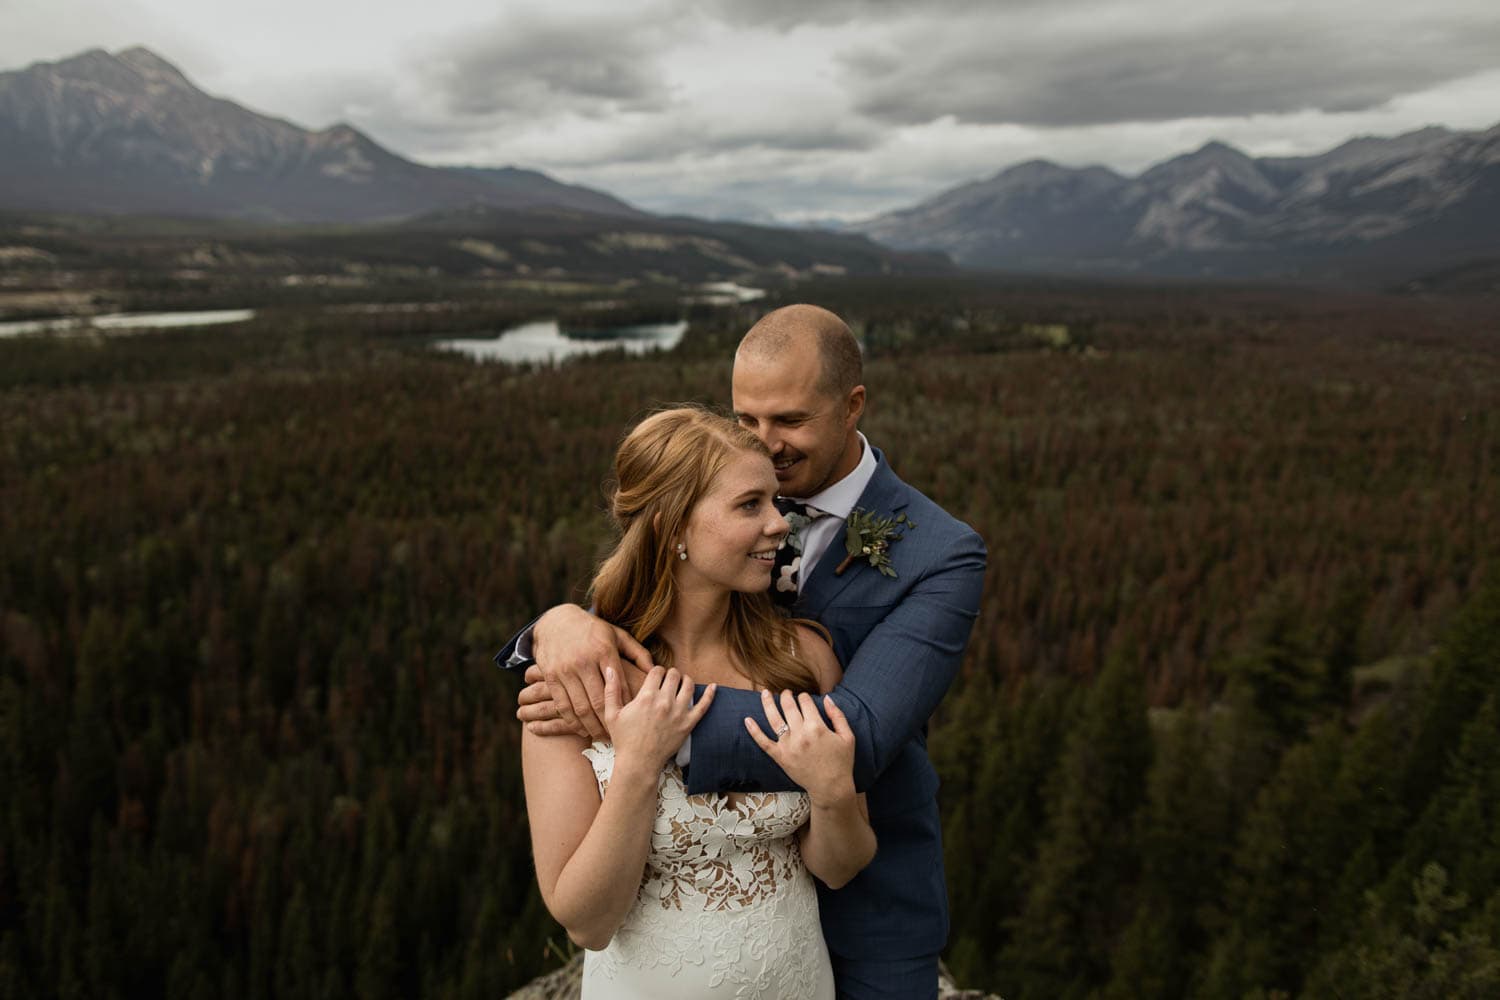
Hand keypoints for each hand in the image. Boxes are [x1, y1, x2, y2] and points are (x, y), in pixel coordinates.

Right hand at [524, 606, 652, 739]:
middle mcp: (584, 661)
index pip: (620, 685)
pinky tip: (582, 730)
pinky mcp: (551, 677)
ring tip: (602, 737)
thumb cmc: (593, 631)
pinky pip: (562, 706)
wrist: (557, 622)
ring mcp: (565, 670)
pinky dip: (572, 722)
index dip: (628, 706)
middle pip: (600, 701)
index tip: (635, 720)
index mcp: (604, 651)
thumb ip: (638, 652)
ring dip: (591, 726)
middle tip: (619, 737)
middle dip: (609, 723)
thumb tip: (655, 670)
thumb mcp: (617, 635)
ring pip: (580, 707)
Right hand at [604, 665, 715, 774]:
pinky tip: (714, 686)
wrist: (639, 763)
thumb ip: (611, 689)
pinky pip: (704, 706)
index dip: (656, 671)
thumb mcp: (612, 714)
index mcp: (646, 696)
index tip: (655, 677)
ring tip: (682, 682)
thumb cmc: (624, 739)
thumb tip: (609, 668)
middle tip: (668, 680)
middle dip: (670, 674)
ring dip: (685, 680)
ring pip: (689, 685)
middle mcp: (664, 702)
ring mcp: (678, 713)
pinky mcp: (688, 724)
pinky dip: (710, 694)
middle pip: (674, 675)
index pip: (657, 671)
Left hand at [744, 691, 856, 805]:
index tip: (805, 698)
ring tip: (765, 693)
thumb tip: (827, 697)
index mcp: (817, 727)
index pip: (805, 702)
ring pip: (774, 719)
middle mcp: (800, 734)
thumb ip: (837, 715)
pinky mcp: (780, 757)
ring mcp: (788, 746)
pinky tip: (747, 720)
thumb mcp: (847, 737)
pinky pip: (763, 742)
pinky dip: (754, 731)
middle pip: (789, 707)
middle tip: (786, 692)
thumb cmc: (842, 762)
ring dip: (768, 703)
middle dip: (787, 696)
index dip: (804, 697)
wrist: (831, 788)